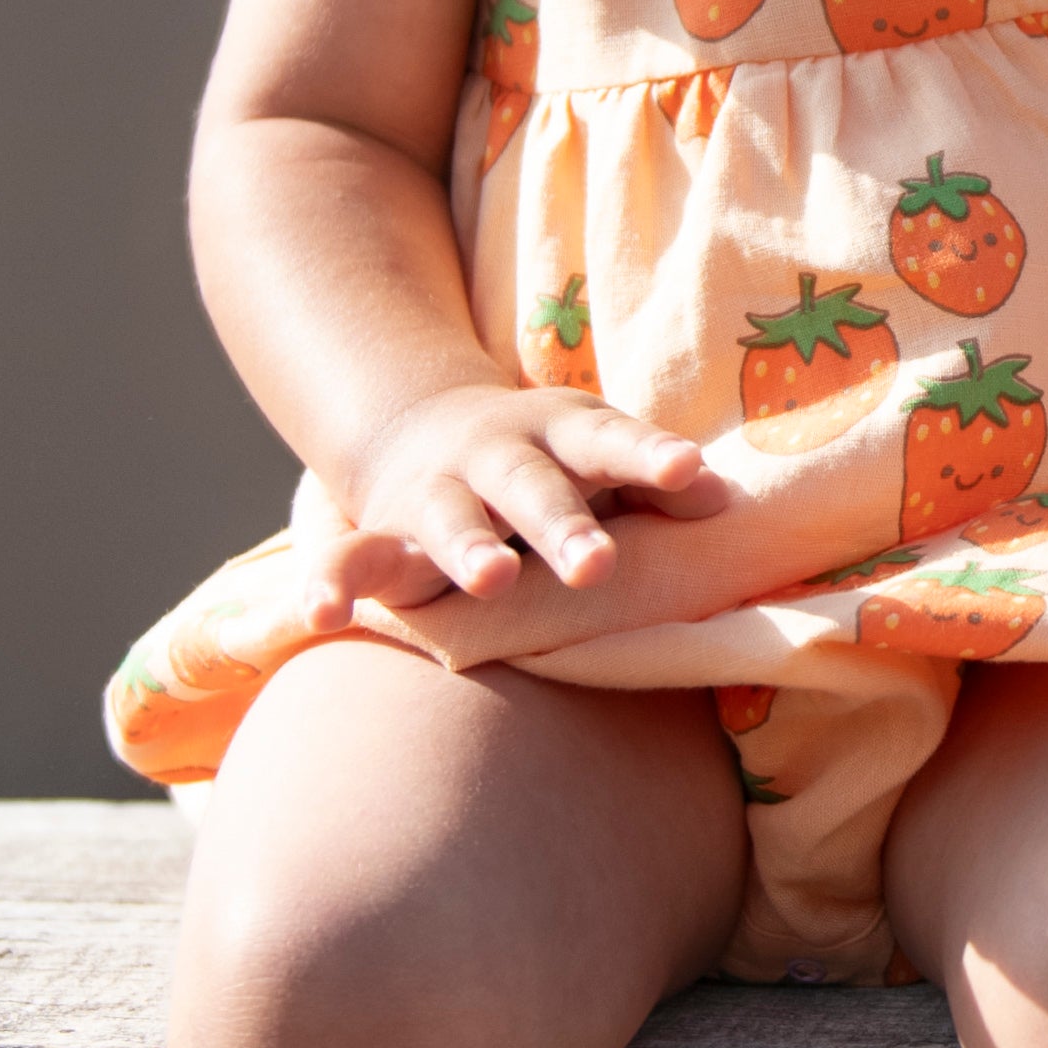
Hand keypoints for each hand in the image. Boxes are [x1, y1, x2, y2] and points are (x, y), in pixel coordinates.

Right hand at [303, 386, 724, 633]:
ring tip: (493, 580)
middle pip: (532, 487)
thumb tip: (726, 503)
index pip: (612, 443)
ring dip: (466, 548)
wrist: (423, 428)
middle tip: (597, 567)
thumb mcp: (602, 453)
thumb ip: (655, 478)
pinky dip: (330, 586)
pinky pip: (347, 560)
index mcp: (562, 435)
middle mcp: (496, 460)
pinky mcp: (382, 537)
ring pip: (447, 518)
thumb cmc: (549, 459)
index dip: (649, 458)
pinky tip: (322, 619)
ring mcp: (435, 495)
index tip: (687, 472)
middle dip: (562, 524)